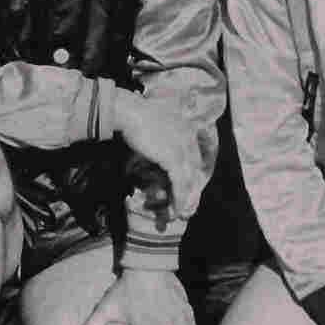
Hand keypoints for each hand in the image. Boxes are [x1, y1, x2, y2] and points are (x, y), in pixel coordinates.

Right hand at [113, 92, 202, 222]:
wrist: (129, 111)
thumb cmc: (135, 115)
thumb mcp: (154, 126)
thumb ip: (160, 139)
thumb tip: (157, 151)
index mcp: (186, 128)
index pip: (194, 157)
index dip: (191, 175)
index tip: (187, 189)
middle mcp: (189, 138)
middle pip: (194, 170)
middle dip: (192, 191)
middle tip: (188, 207)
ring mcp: (183, 148)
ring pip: (189, 179)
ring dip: (185, 199)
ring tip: (180, 213)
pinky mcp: (174, 158)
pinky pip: (180, 183)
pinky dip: (178, 198)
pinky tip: (176, 209)